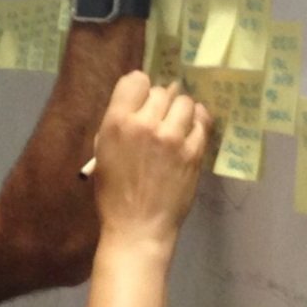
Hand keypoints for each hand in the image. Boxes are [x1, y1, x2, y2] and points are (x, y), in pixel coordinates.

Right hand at [89, 71, 209, 255]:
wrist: (138, 226)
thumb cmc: (114, 193)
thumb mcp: (103, 152)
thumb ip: (118, 123)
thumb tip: (140, 103)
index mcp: (117, 122)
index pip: (136, 80)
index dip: (140, 89)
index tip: (143, 100)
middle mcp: (145, 124)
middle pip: (162, 91)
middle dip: (161, 103)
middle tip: (160, 118)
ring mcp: (173, 137)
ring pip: (185, 102)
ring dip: (181, 110)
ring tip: (177, 123)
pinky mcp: (193, 152)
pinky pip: (202, 122)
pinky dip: (199, 121)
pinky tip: (194, 126)